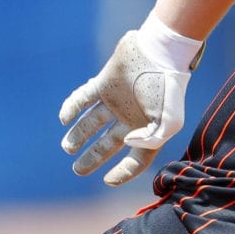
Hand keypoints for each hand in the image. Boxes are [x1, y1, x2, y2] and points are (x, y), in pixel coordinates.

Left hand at [59, 14, 202, 185]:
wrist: (162, 53)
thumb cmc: (170, 89)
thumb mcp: (170, 122)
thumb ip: (151, 140)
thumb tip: (125, 143)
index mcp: (148, 130)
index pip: (136, 158)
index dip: (124, 172)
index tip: (107, 180)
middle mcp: (130, 118)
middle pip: (107, 144)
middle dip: (92, 158)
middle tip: (77, 170)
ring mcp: (116, 101)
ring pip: (92, 123)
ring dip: (78, 136)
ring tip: (68, 147)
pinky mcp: (104, 84)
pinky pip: (83, 99)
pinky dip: (71, 107)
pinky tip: (64, 118)